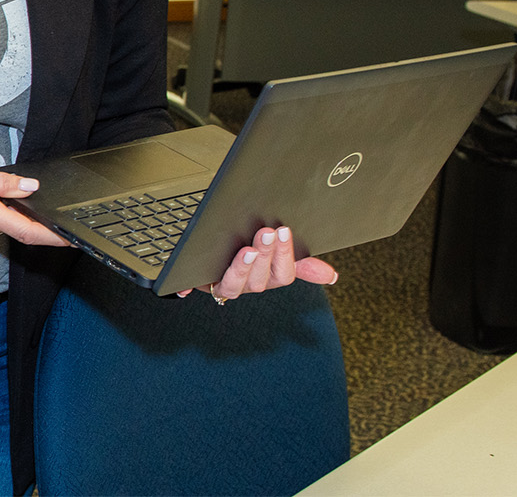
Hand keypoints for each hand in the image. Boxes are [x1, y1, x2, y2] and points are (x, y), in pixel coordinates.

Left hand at [177, 226, 336, 299]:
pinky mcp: (199, 281)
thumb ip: (302, 264)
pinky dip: (187, 286)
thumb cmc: (250, 252)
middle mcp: (247, 285)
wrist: (213, 255)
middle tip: (266, 232)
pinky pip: (192, 286)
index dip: (284, 255)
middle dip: (265, 256)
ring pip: (234, 285)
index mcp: (268, 278)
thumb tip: (331, 276)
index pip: (283, 275)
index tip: (284, 231)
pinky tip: (185, 286)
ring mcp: (223, 285)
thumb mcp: (277, 255)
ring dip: (241, 269)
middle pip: (260, 279)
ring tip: (246, 250)